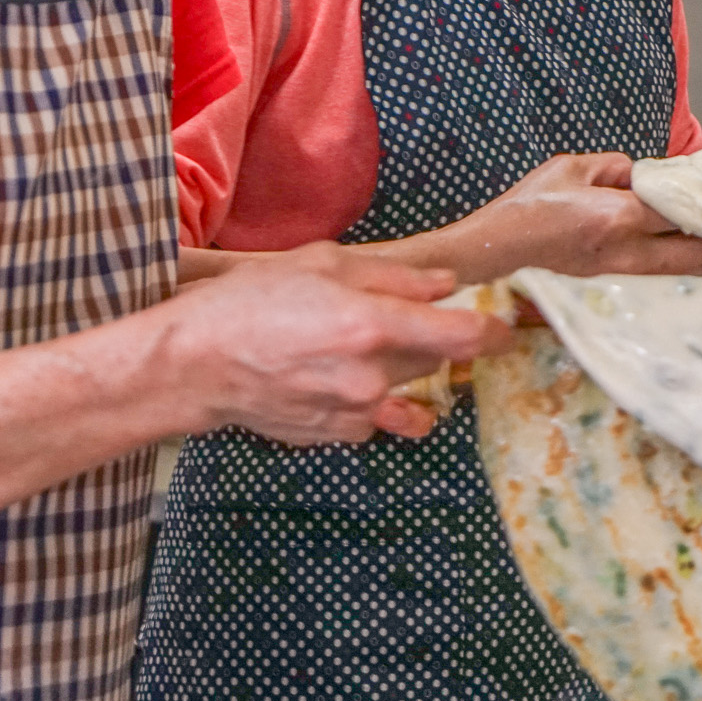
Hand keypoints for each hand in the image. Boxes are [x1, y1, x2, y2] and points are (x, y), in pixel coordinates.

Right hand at [173, 243, 509, 445]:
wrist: (196, 364)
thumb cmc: (251, 303)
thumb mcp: (323, 266)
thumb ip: (394, 278)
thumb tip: (446, 286)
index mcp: (372, 325)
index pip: (462, 338)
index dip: (493, 334)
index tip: (505, 329)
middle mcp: (372, 376)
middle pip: (436, 361)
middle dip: (428, 341)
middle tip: (396, 320)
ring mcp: (356, 412)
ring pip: (408, 390)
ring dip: (400, 370)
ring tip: (363, 350)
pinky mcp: (338, 434)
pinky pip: (377, 415)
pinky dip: (370, 397)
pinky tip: (336, 377)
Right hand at [425, 153, 701, 282]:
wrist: (497, 250)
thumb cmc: (529, 204)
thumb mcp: (571, 167)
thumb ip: (616, 168)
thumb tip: (645, 178)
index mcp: (617, 216)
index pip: (681, 211)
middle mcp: (626, 251)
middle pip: (697, 256)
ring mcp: (620, 274)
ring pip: (682, 274)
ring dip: (701, 257)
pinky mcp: (611, 284)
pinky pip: (658, 276)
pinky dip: (675, 266)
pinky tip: (683, 254)